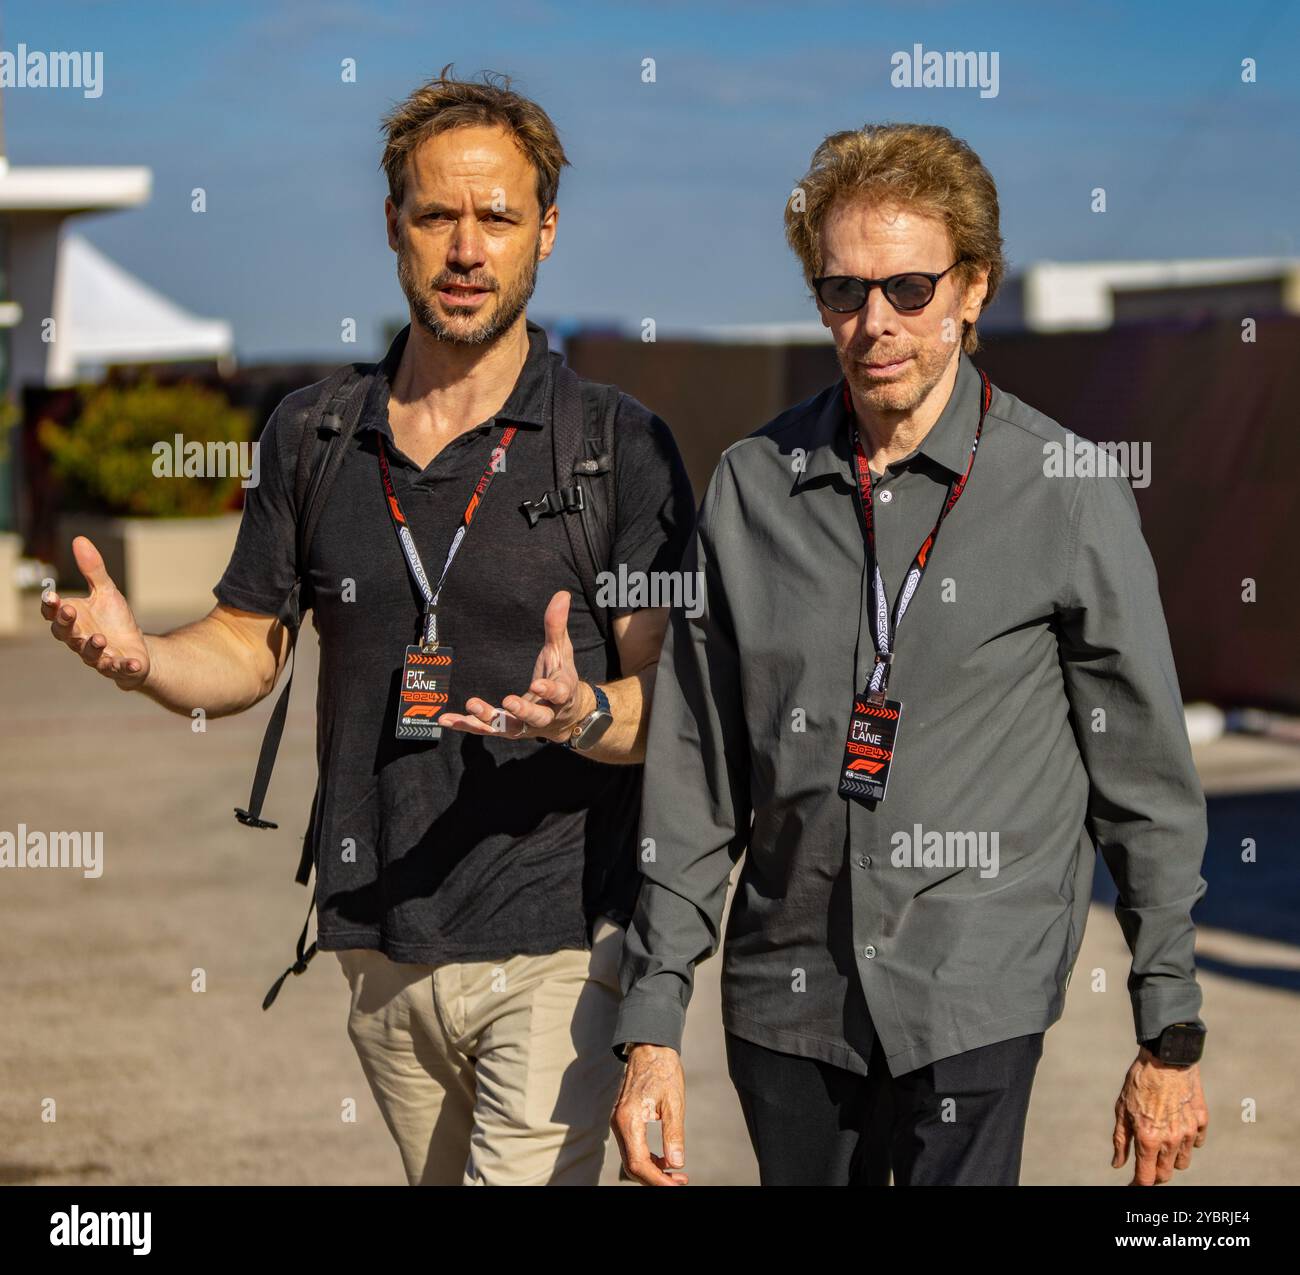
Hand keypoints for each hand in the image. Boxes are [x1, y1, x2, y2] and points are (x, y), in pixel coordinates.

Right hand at [40, 536, 149, 690]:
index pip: (54, 614)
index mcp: (73, 620)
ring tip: (99, 638)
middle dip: (66, 623)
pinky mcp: (118, 668)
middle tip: (70, 610)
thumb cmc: (114, 619)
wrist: (135, 649)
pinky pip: (119, 669)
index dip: (51, 606)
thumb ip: (92, 570)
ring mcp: (98, 657)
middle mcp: (79, 640)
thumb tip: (79, 539)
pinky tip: (133, 663)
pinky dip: (125, 667)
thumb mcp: (106, 591)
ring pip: (89, 654)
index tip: (51, 595)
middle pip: (66, 634)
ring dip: (93, 646)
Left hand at [438, 590, 590, 741]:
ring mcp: (525, 725)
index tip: (538, 685)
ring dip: (489, 718)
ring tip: (471, 705)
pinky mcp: (507, 728)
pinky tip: (447, 720)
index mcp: (562, 694)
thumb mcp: (562, 652)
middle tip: (508, 701)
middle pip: (536, 716)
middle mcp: (545, 714)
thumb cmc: (561, 677)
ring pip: (508, 726)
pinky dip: (467, 725)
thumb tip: (561, 594)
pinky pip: (486, 728)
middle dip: (522, 710)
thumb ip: (557, 626)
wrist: (567, 716)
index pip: (559, 694)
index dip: (549, 690)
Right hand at [610, 1043, 688, 1185]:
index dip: (657, 1180)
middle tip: (680, 1182)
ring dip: (652, 1171)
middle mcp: (619, 1123)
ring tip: (676, 1175)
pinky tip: (665, 1160)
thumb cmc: (663, 1071)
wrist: (650, 1048)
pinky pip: (632, 1148)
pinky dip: (647, 1159)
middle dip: (655, 1179)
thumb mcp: (674, 1103)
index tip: (676, 1185)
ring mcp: (619, 1122)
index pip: (639, 1162)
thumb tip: (676, 1163)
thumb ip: (674, 1135)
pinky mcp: (623, 1120)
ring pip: (631, 1159)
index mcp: (629, 1119)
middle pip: (632, 1165)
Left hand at [1112, 1050, 1208, 1184]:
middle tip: (1146, 1162)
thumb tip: (1118, 1164)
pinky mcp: (1202, 1122)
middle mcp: (1171, 1140)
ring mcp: (1189, 1132)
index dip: (1138, 1185)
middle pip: (1166, 1174)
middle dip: (1155, 1173)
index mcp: (1148, 1138)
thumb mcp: (1121, 1109)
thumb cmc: (1139, 1082)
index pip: (1147, 1177)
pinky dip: (1187, 1141)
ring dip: (1171, 1158)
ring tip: (1161, 1139)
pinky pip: (1196, 1143)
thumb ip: (1120, 1140)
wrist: (1167, 1058)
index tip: (1133, 1186)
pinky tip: (1177, 1126)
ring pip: (1182, 1161)